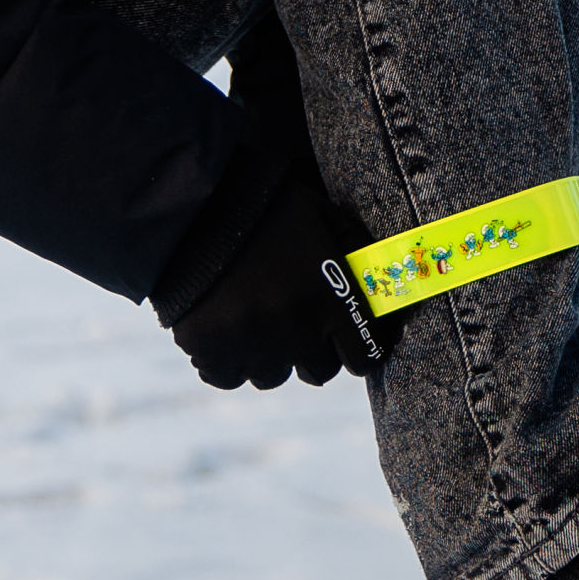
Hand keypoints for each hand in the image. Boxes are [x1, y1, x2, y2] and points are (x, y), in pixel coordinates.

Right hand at [168, 174, 383, 390]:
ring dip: (268, 355)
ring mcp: (252, 343)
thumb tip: (383, 283)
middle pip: (319, 372)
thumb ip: (356, 253)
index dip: (357, 348)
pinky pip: (227, 376)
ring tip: (254, 317)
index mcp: (330, 297)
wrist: (195, 203)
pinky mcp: (210, 350)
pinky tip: (224, 327)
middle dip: (312, 351)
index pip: (364, 355)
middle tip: (294, 322)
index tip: (346, 340)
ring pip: (272, 376)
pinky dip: (227, 360)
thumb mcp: (322, 216)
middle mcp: (296, 328)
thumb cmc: (268, 207)